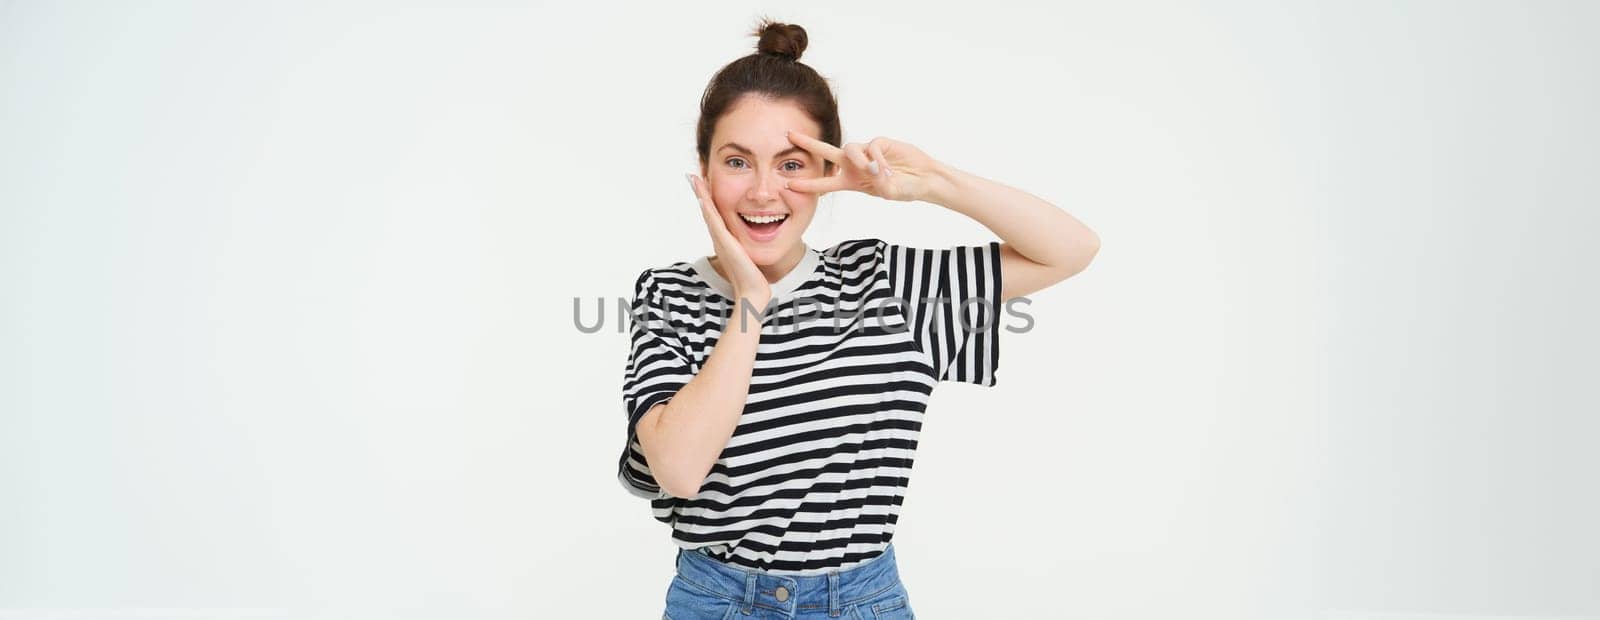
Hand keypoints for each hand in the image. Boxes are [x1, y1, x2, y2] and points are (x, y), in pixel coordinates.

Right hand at [687, 173, 770, 305]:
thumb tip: (756, 245)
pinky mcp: (725, 243)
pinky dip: (708, 209)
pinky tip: (703, 197)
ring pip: (708, 213)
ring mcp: (720, 240)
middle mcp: (719, 239)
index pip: (714, 215)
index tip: (703, 185)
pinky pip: (714, 222)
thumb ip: (747, 250)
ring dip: (701, 195)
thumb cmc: (753, 278)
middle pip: (707, 211)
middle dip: (700, 193)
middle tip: (692, 176)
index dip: (708, 200)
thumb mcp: (749, 258)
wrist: (752, 293)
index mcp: (725, 240)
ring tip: (693, 179)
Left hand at [783, 132, 942, 202]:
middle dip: (809, 144)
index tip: (789, 184)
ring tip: (876, 172)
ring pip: (850, 149)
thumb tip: (872, 169)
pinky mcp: (879, 142)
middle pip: (827, 153)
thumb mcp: (889, 192)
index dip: (809, 184)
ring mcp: (866, 152)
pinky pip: (872, 147)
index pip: (825, 183)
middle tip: (790, 136)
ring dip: (859, 160)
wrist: (923, 179)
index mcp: (851, 182)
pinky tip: (888, 167)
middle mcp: (855, 165)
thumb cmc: (905, 189)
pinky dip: (878, 158)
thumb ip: (879, 183)